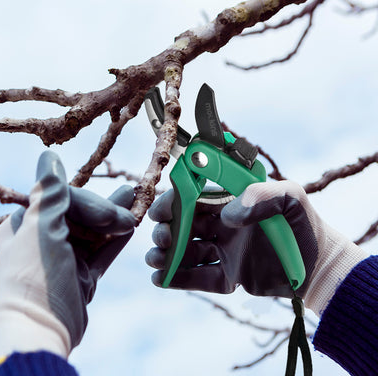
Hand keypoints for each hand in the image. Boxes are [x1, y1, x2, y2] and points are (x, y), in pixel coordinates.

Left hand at [0, 151, 136, 365]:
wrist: (42, 331)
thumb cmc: (36, 277)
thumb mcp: (41, 230)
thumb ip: (50, 194)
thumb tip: (48, 156)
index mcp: (28, 224)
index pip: (64, 199)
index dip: (90, 202)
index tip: (110, 214)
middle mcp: (45, 238)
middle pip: (82, 213)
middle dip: (108, 209)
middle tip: (132, 203)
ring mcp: (66, 257)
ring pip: (96, 231)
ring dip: (117, 218)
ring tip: (137, 198)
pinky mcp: (82, 275)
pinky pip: (103, 251)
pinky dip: (118, 240)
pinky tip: (133, 226)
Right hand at [146, 181, 365, 315]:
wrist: (318, 265)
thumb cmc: (304, 225)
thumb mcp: (290, 198)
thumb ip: (261, 196)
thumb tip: (228, 216)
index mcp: (231, 203)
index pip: (194, 198)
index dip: (173, 203)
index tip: (159, 213)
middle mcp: (223, 226)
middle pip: (184, 226)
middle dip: (167, 231)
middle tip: (163, 239)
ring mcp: (225, 251)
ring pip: (188, 252)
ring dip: (168, 256)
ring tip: (156, 261)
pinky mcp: (230, 276)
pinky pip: (201, 278)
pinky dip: (180, 279)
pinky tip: (161, 279)